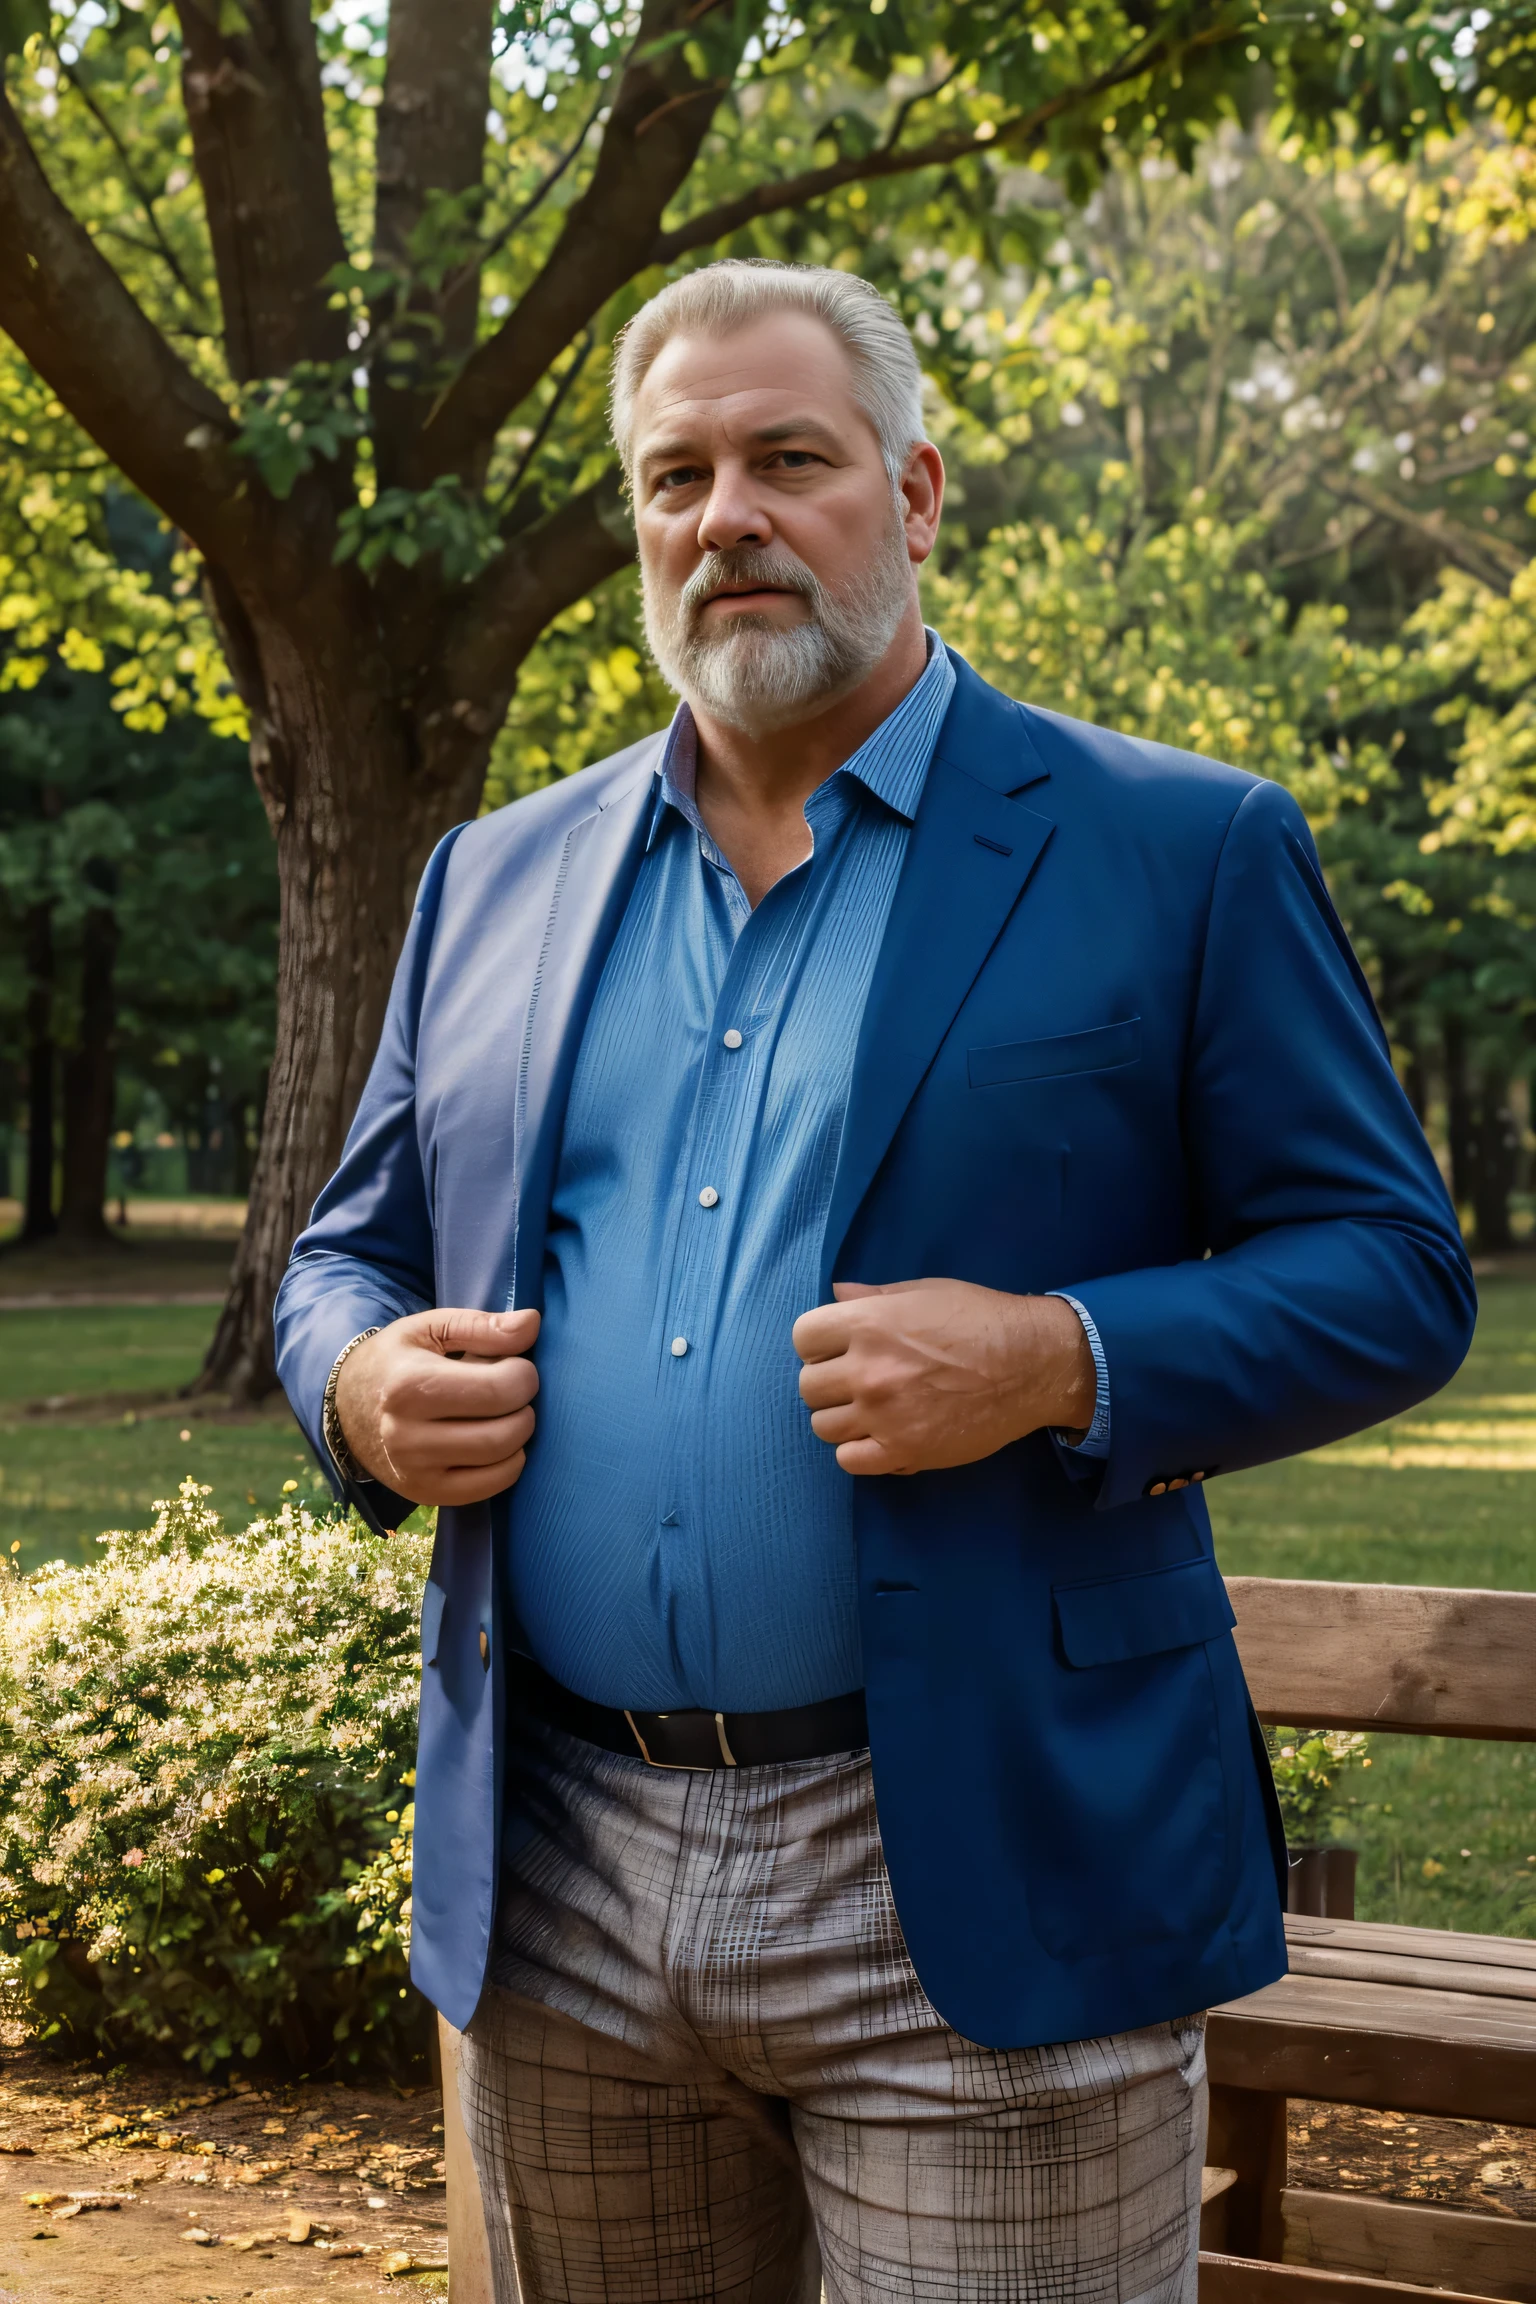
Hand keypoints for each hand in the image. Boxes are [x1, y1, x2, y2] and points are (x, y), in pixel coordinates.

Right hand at [333, 1307, 540, 1506]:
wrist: (348, 1408)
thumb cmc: (398, 1361)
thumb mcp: (430, 1328)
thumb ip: (482, 1325)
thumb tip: (531, 1323)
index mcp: (409, 1386)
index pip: (499, 1390)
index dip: (523, 1375)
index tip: (515, 1365)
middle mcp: (407, 1435)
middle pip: (505, 1431)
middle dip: (525, 1407)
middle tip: (513, 1391)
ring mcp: (415, 1471)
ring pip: (502, 1462)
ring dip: (519, 1435)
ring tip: (503, 1414)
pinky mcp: (425, 1494)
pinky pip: (490, 1488)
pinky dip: (509, 1464)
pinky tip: (496, 1442)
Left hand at [792, 1279, 1094, 1476]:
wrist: (1032, 1365)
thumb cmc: (979, 1318)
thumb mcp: (924, 1292)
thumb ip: (874, 1297)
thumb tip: (837, 1293)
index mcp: (868, 1323)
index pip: (802, 1338)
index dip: (819, 1342)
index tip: (839, 1347)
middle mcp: (867, 1370)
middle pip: (808, 1386)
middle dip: (828, 1381)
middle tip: (859, 1379)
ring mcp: (883, 1416)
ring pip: (823, 1426)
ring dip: (842, 1417)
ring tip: (871, 1410)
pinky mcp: (903, 1452)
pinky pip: (849, 1460)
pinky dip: (859, 1451)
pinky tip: (881, 1436)